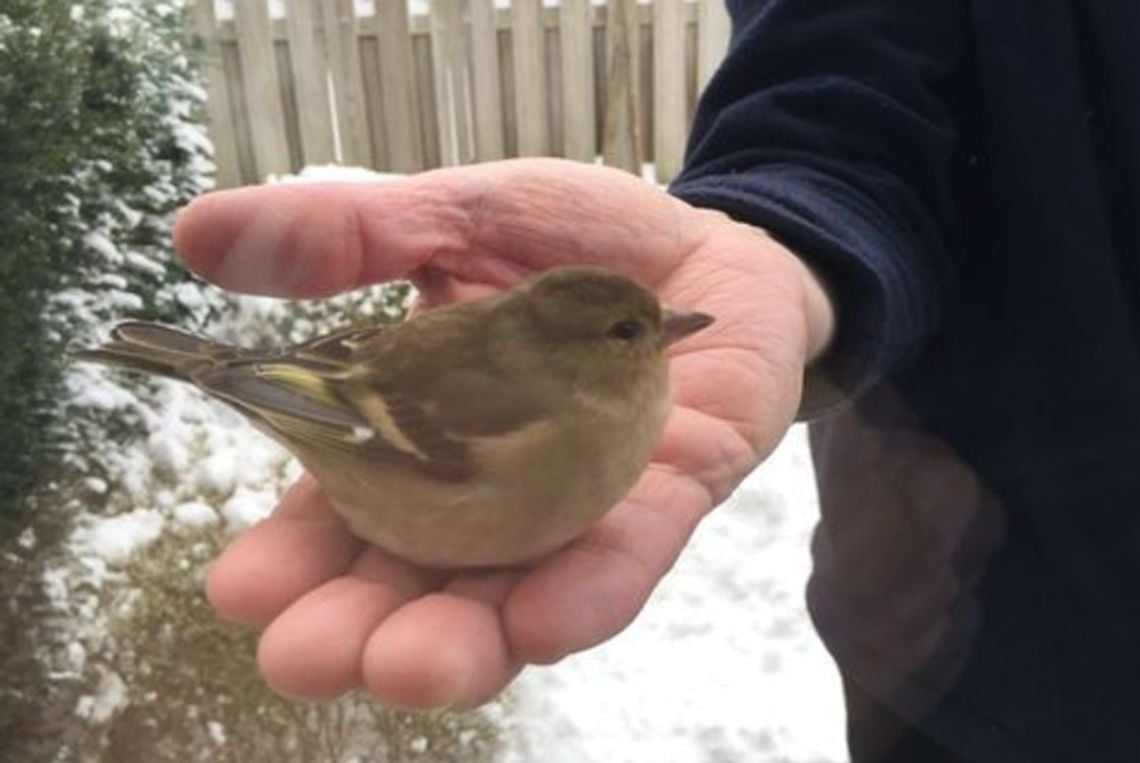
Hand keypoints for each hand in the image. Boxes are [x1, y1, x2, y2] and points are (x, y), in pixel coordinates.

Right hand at [175, 158, 834, 707]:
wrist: (708, 238)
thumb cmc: (575, 237)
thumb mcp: (450, 217)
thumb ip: (347, 236)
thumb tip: (196, 234)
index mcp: (421, 436)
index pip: (342, 514)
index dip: (293, 559)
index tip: (243, 590)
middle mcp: (493, 494)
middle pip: (415, 582)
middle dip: (359, 629)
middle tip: (307, 657)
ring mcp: (581, 506)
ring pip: (512, 598)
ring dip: (458, 641)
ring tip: (406, 666)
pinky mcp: (671, 497)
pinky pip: (627, 559)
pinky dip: (583, 592)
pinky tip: (537, 622)